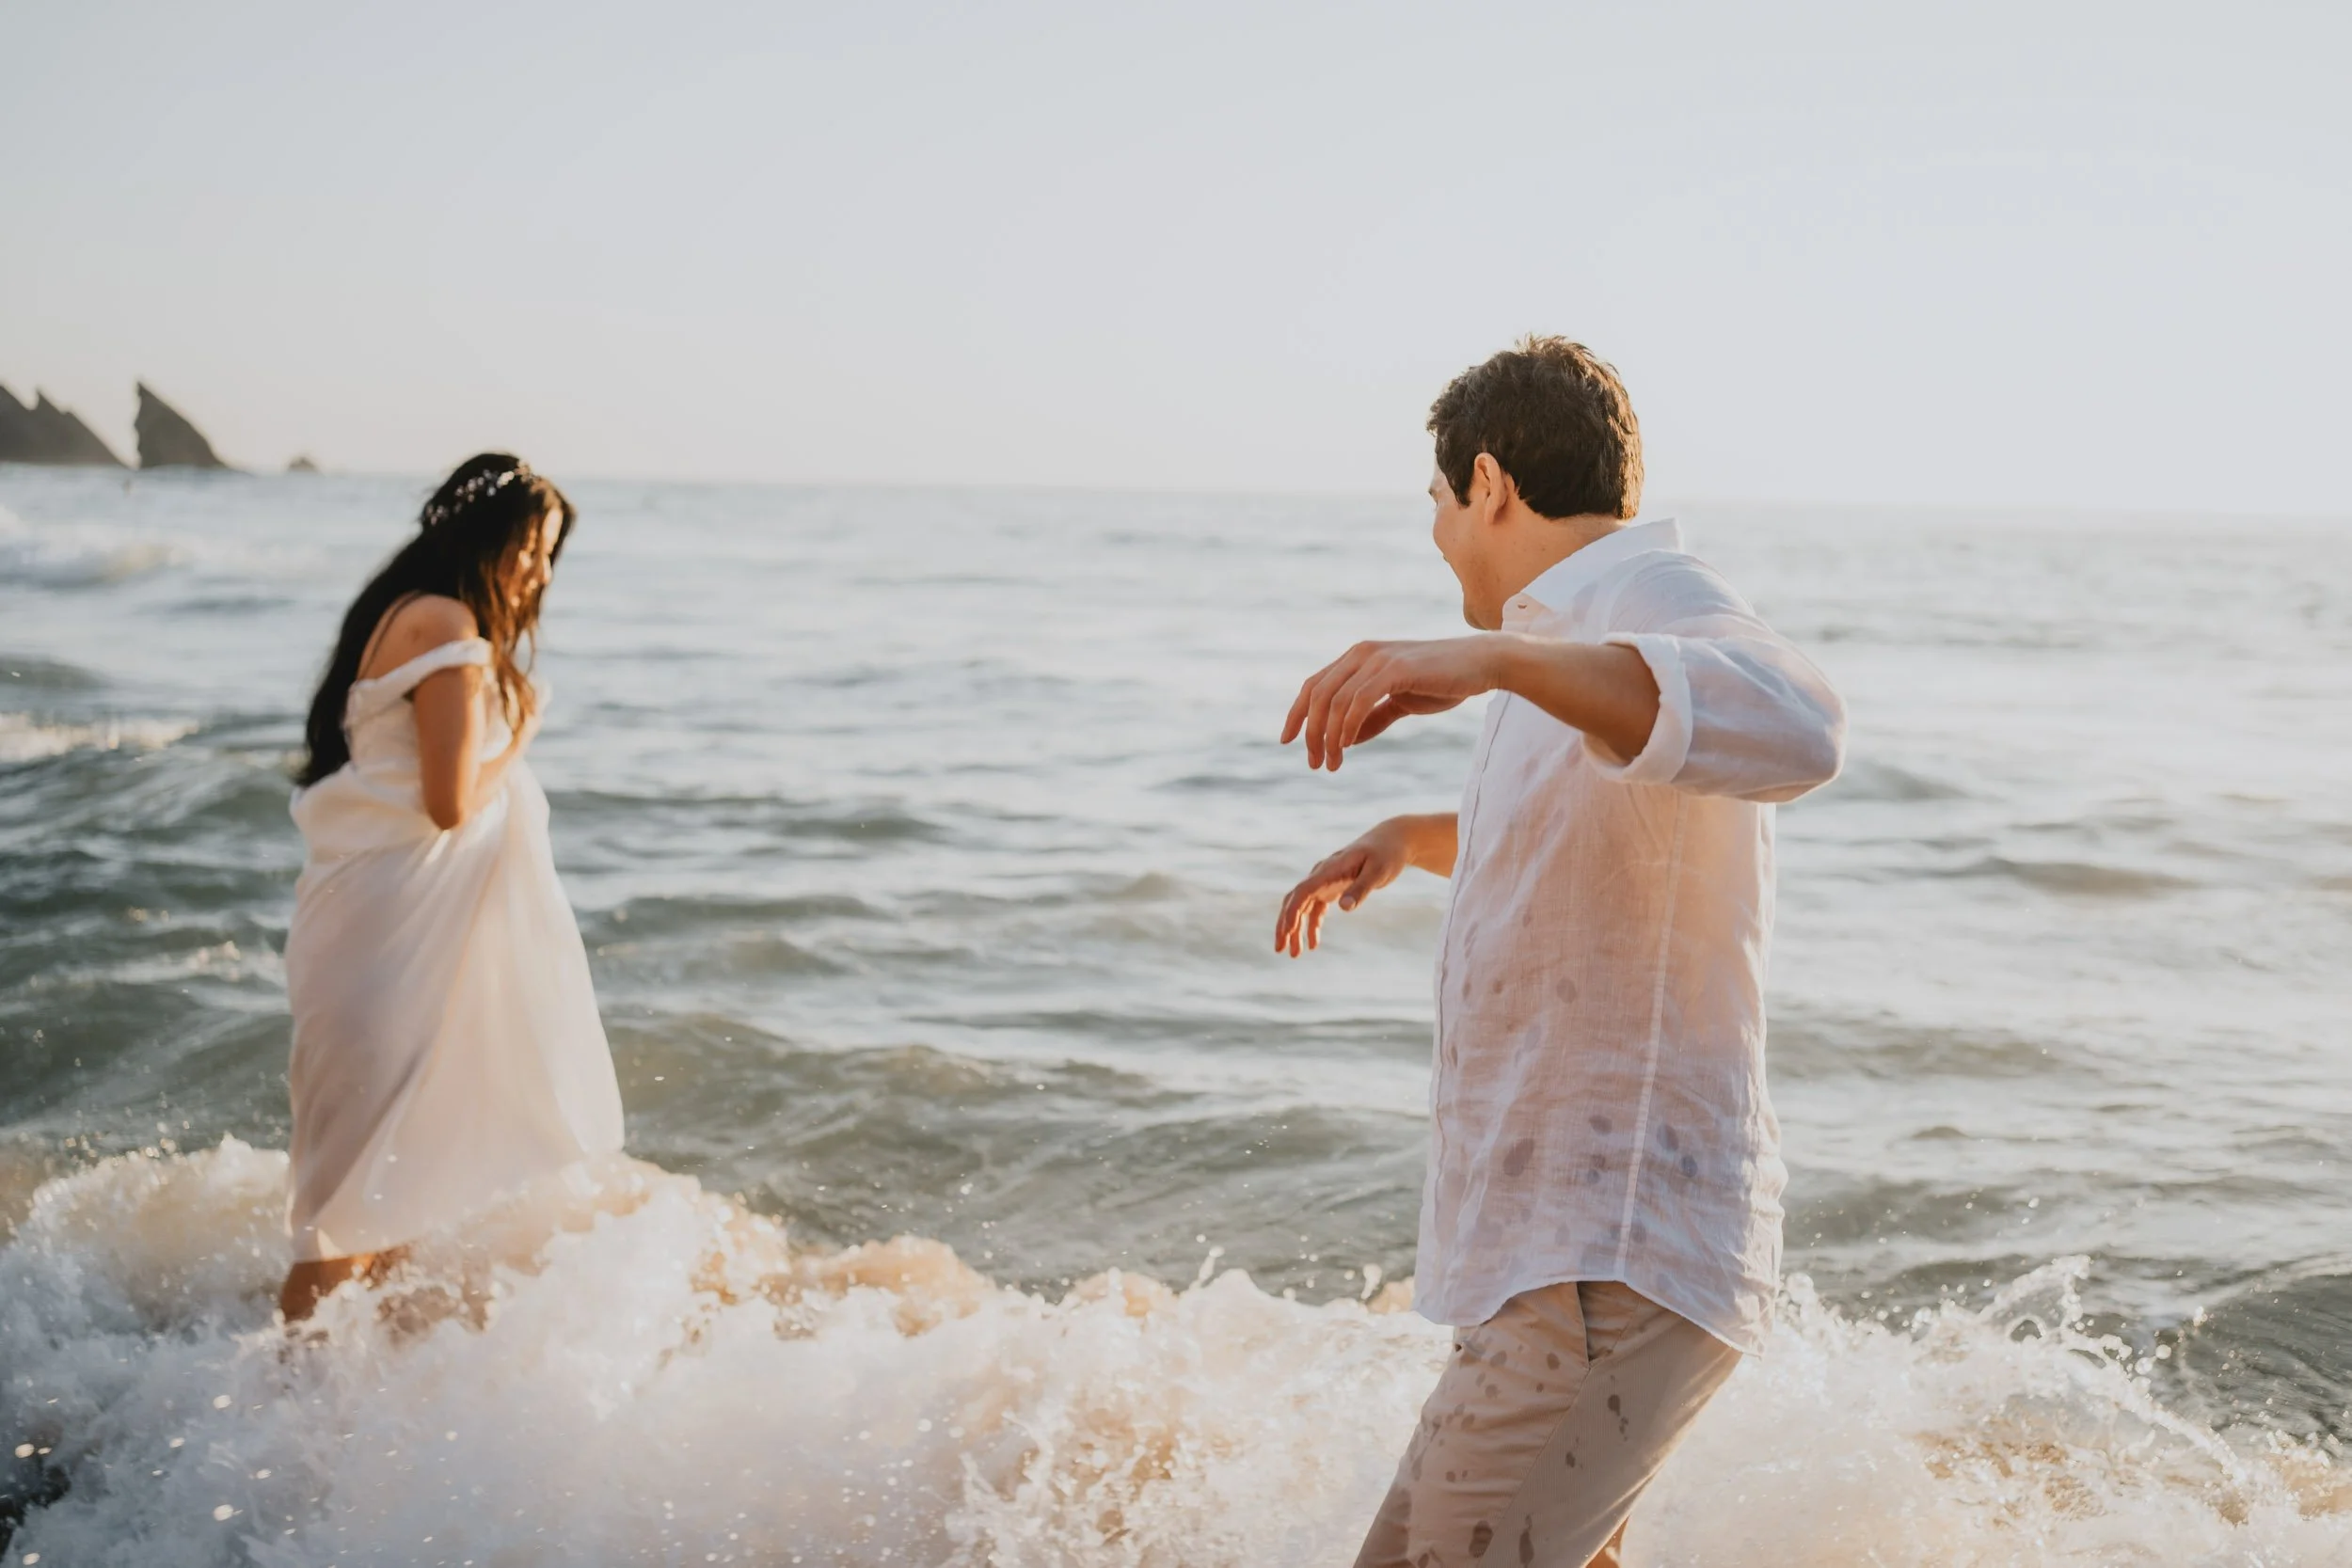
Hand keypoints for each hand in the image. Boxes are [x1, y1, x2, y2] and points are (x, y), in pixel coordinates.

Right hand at [1274, 820, 1415, 957]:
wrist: (1392, 841)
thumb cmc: (1386, 854)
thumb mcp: (1378, 872)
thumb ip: (1360, 889)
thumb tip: (1344, 908)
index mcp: (1329, 869)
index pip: (1303, 891)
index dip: (1292, 911)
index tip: (1288, 931)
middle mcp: (1321, 875)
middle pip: (1294, 900)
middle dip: (1285, 925)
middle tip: (1279, 949)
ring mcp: (1325, 881)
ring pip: (1302, 907)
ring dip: (1295, 929)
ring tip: (1295, 954)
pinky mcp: (1332, 887)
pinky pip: (1316, 909)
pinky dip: (1312, 925)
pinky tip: (1314, 944)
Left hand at [1280, 636, 1504, 770]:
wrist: (1482, 665)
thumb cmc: (1443, 682)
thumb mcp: (1400, 702)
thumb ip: (1372, 718)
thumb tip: (1345, 741)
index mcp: (1359, 657)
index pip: (1315, 684)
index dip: (1297, 713)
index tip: (1287, 741)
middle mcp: (1362, 653)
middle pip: (1318, 694)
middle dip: (1310, 732)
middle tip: (1314, 764)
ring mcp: (1377, 658)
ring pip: (1334, 701)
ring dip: (1327, 738)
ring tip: (1331, 765)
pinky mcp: (1395, 669)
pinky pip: (1358, 701)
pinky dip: (1346, 728)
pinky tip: (1345, 749)